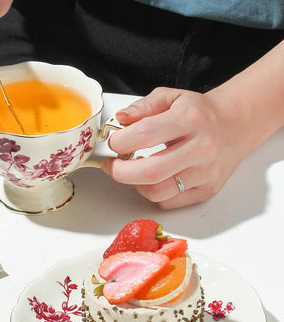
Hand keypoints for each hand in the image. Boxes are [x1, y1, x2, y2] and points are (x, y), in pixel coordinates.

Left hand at [101, 87, 251, 208]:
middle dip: (119, 171)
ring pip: (157, 192)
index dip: (119, 142)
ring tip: (134, 170)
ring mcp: (205, 172)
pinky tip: (155, 179)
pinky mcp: (207, 190)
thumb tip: (121, 119)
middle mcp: (201, 148)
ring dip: (135, 184)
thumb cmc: (199, 113)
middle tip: (112, 165)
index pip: (144, 135)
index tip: (114, 142)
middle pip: (149, 172)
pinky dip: (154, 193)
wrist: (234, 125)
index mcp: (190, 119)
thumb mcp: (172, 97)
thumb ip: (143, 106)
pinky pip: (168, 201)